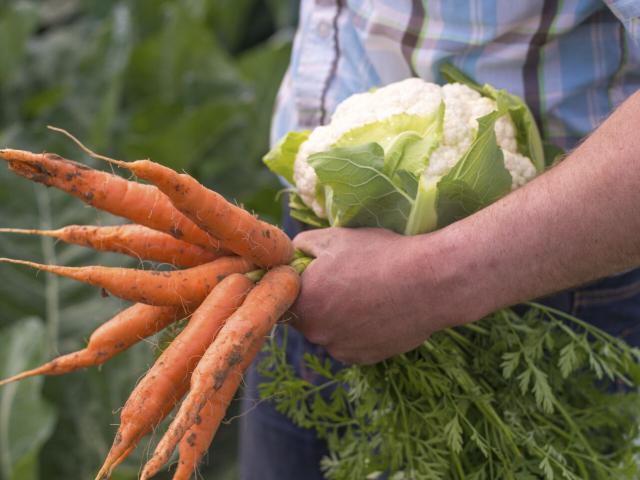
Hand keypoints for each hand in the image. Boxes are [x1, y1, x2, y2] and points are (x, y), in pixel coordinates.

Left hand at [290, 227, 453, 364]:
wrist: (429, 282)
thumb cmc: (378, 255)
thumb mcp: (333, 238)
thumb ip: (300, 245)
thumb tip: (290, 254)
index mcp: (302, 302)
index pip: (284, 296)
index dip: (299, 283)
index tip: (318, 273)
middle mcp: (315, 333)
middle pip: (307, 316)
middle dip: (320, 300)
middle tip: (347, 280)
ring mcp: (340, 349)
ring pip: (330, 331)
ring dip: (339, 318)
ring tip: (368, 294)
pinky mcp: (364, 358)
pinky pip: (351, 343)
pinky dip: (359, 331)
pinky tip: (378, 311)